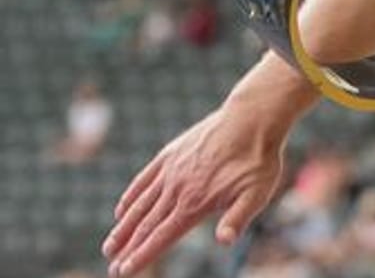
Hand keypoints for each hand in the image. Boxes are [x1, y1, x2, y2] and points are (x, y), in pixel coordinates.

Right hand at [102, 106, 286, 276]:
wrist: (252, 118)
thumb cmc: (258, 160)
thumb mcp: (256, 193)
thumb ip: (237, 218)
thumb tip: (224, 242)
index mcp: (196, 203)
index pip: (162, 236)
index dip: (142, 255)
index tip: (123, 271)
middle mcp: (177, 188)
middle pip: (146, 224)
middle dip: (128, 248)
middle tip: (112, 267)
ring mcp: (171, 170)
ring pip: (140, 204)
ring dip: (123, 228)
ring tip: (109, 246)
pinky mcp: (170, 154)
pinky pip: (144, 179)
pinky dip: (130, 197)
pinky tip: (121, 211)